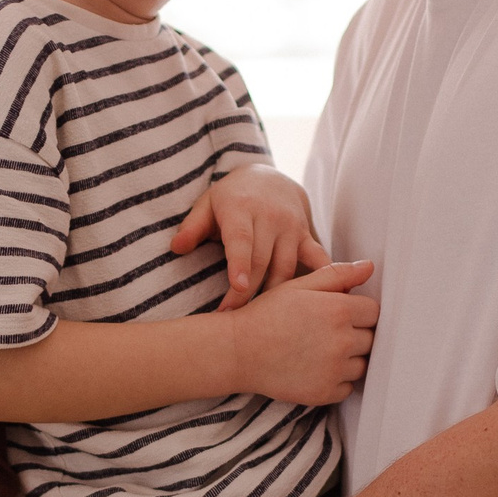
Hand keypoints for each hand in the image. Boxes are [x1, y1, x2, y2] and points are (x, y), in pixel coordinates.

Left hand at [174, 161, 329, 310]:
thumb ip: (192, 226)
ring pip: (287, 267)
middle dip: (248, 293)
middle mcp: (270, 217)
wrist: (268, 176)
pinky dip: (321, 278)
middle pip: (262, 261)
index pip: (242, 239)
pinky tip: (316, 302)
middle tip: (231, 318)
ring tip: (261, 320)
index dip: (240, 264)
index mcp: (241, 209)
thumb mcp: (208, 203)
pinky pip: (318, 258)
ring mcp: (292, 226)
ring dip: (276, 295)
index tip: (238, 287)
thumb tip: (176, 248)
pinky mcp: (307, 235)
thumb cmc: (231, 197)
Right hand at [229, 261, 377, 405]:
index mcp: (338, 310)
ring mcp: (334, 370)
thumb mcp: (298, 287)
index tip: (340, 313)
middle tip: (326, 332)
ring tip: (320, 350)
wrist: (237, 351)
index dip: (358, 311)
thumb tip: (369, 267)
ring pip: (362, 365)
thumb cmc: (266, 315)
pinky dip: (337, 380)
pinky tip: (315, 368)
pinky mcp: (325, 392)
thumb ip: (336, 275)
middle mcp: (341, 341)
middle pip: (371, 338)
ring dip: (349, 359)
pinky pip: (347, 387)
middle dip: (355, 333)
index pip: (374, 311)